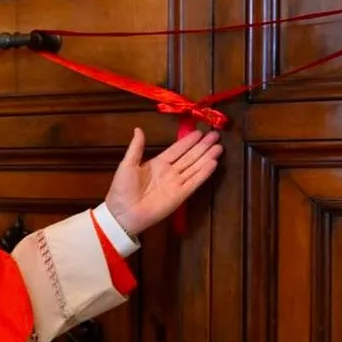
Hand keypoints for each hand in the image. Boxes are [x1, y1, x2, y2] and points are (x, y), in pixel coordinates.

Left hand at [105, 127, 222, 236]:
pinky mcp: (180, 195)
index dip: (188, 141)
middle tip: (215, 135)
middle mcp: (169, 172)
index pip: (177, 150)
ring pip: (195, 167)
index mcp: (157, 164)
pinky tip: (213, 163)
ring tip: (219, 147)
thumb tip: (138, 129)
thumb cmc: (122, 189)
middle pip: (189, 157)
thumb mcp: (127, 164)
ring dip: (207, 157)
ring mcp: (176, 184)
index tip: (200, 132)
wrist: (123, 213)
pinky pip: (194, 182)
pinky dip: (204, 173)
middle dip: (202, 147)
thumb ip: (136, 147)